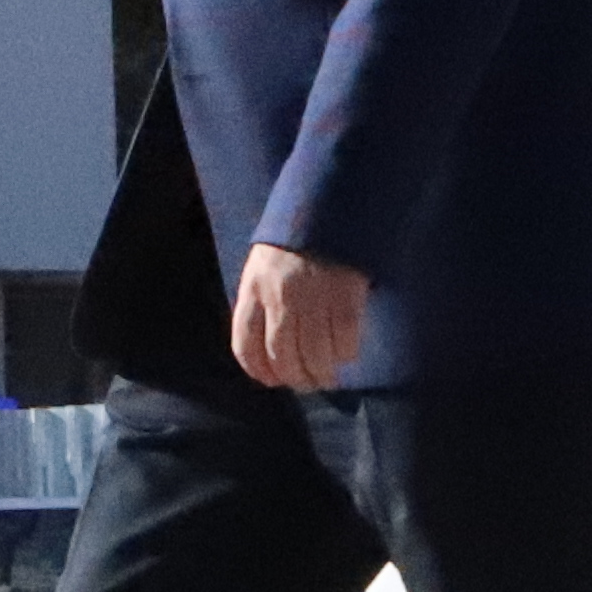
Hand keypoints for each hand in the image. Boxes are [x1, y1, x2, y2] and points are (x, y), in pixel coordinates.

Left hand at [228, 243, 372, 394]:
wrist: (327, 209)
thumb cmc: (291, 243)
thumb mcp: (260, 268)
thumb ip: (259, 302)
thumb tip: (265, 346)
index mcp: (253, 290)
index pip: (245, 345)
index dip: (258, 371)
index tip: (271, 380)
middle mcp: (280, 299)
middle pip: (282, 357)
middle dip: (295, 378)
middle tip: (306, 382)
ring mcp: (314, 299)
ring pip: (315, 355)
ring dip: (321, 374)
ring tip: (327, 378)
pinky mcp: (346, 297)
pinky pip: (345, 339)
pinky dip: (345, 354)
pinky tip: (346, 356)